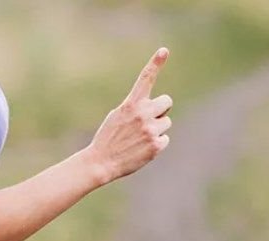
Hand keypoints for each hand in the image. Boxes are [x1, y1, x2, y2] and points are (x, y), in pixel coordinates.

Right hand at [86, 48, 173, 183]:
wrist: (102, 162)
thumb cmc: (109, 138)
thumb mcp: (118, 116)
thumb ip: (136, 108)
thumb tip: (155, 108)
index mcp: (131, 104)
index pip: (146, 79)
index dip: (156, 63)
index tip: (164, 50)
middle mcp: (143, 113)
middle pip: (167, 101)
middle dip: (161, 109)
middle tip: (149, 120)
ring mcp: (150, 129)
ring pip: (166, 122)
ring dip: (157, 128)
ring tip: (140, 138)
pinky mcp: (156, 145)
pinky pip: (165, 139)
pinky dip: (156, 144)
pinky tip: (142, 149)